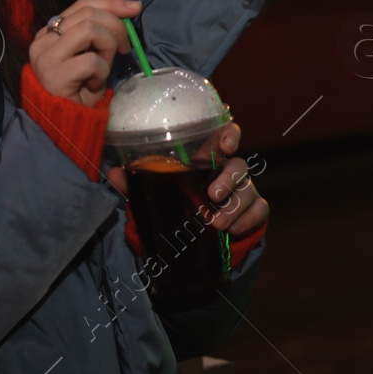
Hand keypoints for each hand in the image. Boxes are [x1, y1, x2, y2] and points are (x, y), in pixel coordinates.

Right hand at [28, 0, 140, 107]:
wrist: (67, 124)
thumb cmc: (81, 88)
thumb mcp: (93, 52)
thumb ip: (101, 31)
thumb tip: (131, 7)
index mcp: (50, 32)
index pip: (82, 5)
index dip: (111, 3)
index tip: (135, 8)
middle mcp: (43, 40)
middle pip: (87, 14)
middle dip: (115, 26)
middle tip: (124, 48)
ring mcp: (46, 57)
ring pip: (88, 29)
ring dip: (107, 47)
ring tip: (105, 66)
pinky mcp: (53, 75)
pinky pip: (91, 61)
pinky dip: (102, 71)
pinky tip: (95, 84)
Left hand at [105, 121, 269, 236]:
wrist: (197, 239)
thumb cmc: (177, 205)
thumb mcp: (154, 195)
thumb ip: (135, 184)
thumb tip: (113, 174)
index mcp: (206, 160)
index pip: (223, 137)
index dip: (229, 134)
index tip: (225, 143)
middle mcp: (227, 171)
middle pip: (239, 164)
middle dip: (229, 177)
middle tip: (212, 194)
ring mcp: (242, 191)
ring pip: (249, 189)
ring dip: (235, 206)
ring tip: (217, 224)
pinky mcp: (253, 212)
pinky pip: (259, 210)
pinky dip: (248, 219)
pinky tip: (233, 231)